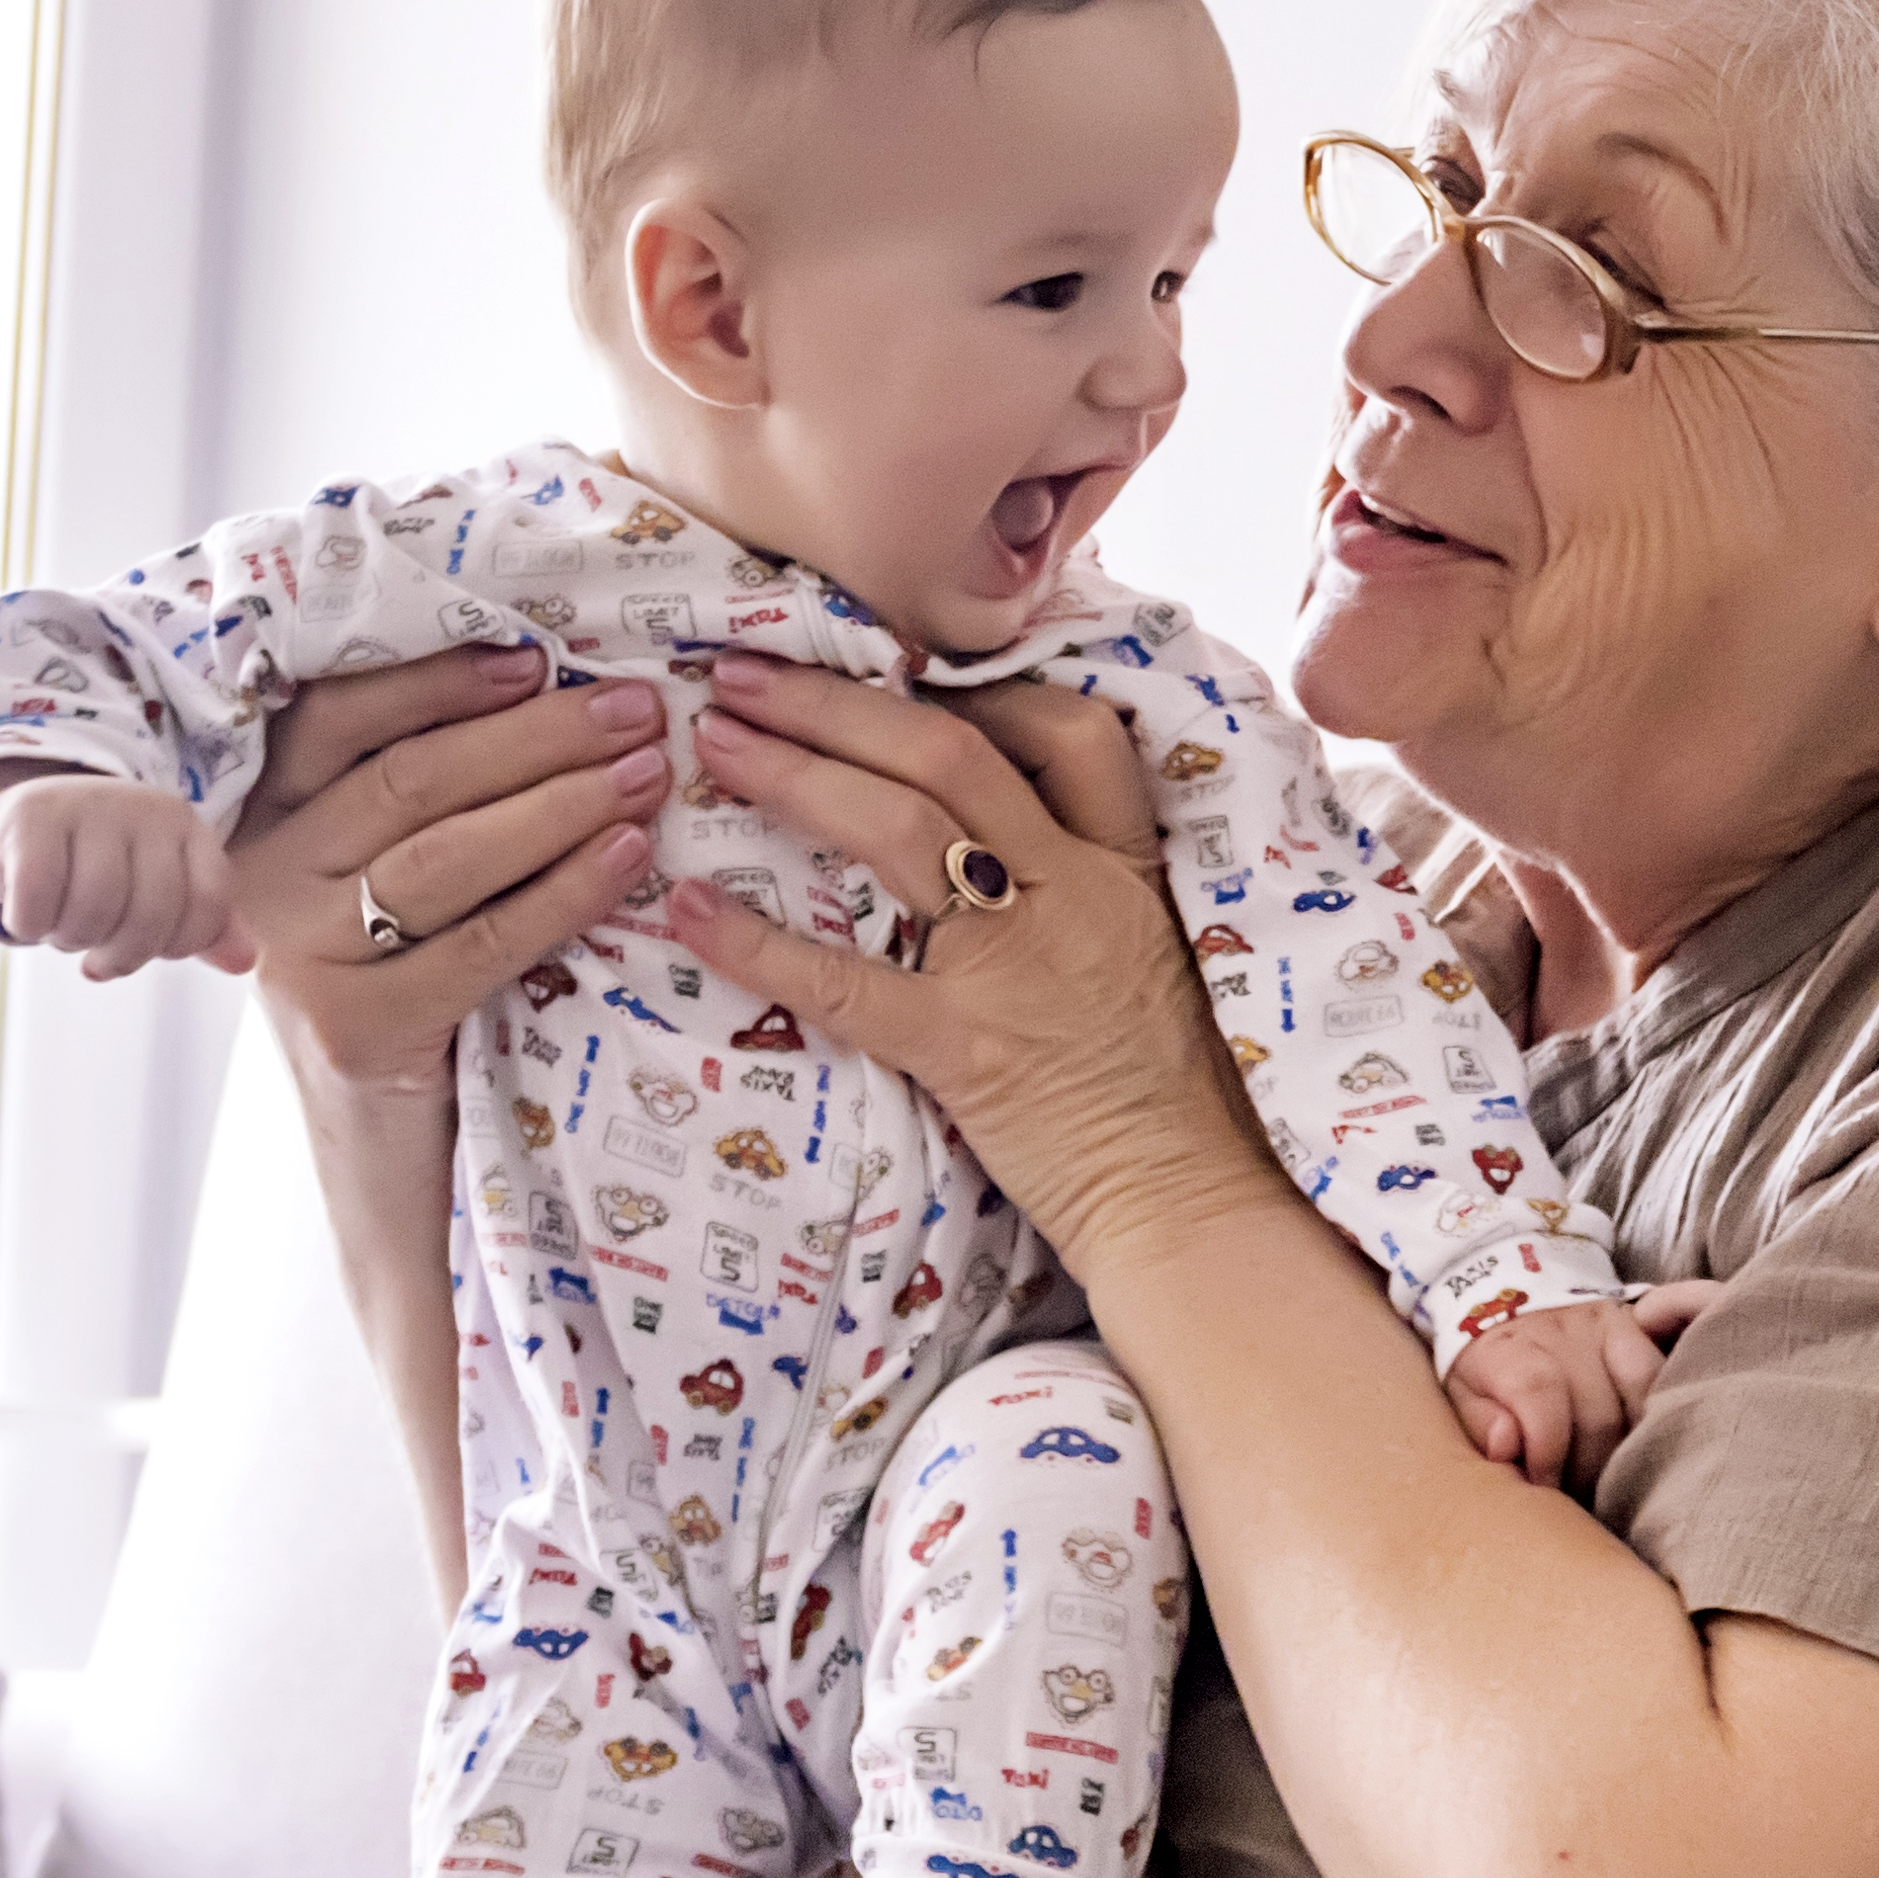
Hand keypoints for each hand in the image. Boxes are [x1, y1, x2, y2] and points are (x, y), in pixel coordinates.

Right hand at [0, 768, 255, 982]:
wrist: (20, 821)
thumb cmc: (99, 866)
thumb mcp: (159, 889)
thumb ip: (204, 926)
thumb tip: (243, 963)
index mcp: (186, 826)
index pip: (209, 903)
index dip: (181, 945)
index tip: (152, 949)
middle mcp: (143, 808)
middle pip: (150, 915)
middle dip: (122, 955)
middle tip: (97, 954)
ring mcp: (86, 806)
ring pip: (93, 911)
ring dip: (71, 940)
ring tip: (64, 927)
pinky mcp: (30, 817)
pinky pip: (37, 903)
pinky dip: (30, 926)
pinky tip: (30, 916)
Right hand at [227, 649, 676, 1101]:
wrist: (375, 1149)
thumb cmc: (398, 992)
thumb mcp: (383, 884)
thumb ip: (421, 799)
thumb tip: (548, 689)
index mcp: (263, 818)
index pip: (340, 719)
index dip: (439, 681)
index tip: (538, 658)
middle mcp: (265, 876)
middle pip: (411, 777)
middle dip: (535, 735)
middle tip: (634, 709)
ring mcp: (303, 954)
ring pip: (448, 853)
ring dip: (561, 802)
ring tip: (647, 773)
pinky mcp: (358, 1026)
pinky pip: (484, 942)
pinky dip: (565, 892)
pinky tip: (628, 858)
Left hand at [652, 655, 1273, 1273]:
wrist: (1189, 1201)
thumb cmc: (1172, 1093)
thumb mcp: (1156, 953)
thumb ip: (1090, 888)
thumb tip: (994, 842)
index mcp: (1124, 867)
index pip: (1069, 731)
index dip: (974, 693)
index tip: (897, 681)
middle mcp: (1072, 891)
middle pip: (949, 752)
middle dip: (837, 703)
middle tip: (745, 676)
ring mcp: (1016, 965)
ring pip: (898, 828)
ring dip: (793, 771)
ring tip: (713, 744)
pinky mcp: (964, 1048)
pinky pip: (846, 983)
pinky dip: (757, 942)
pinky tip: (688, 911)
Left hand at [1447, 1283, 1725, 1499]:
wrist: (1506, 1299)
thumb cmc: (1484, 1367)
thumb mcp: (1461, 1395)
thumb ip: (1481, 1424)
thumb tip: (1507, 1447)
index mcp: (1509, 1348)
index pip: (1540, 1395)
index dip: (1547, 1452)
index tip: (1543, 1488)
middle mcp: (1561, 1331)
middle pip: (1595, 1414)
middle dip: (1587, 1471)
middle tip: (1575, 1496)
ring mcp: (1604, 1325)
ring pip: (1636, 1399)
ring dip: (1625, 1452)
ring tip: (1605, 1477)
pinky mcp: (1634, 1326)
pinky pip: (1658, 1376)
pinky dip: (1653, 1418)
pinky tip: (1637, 1446)